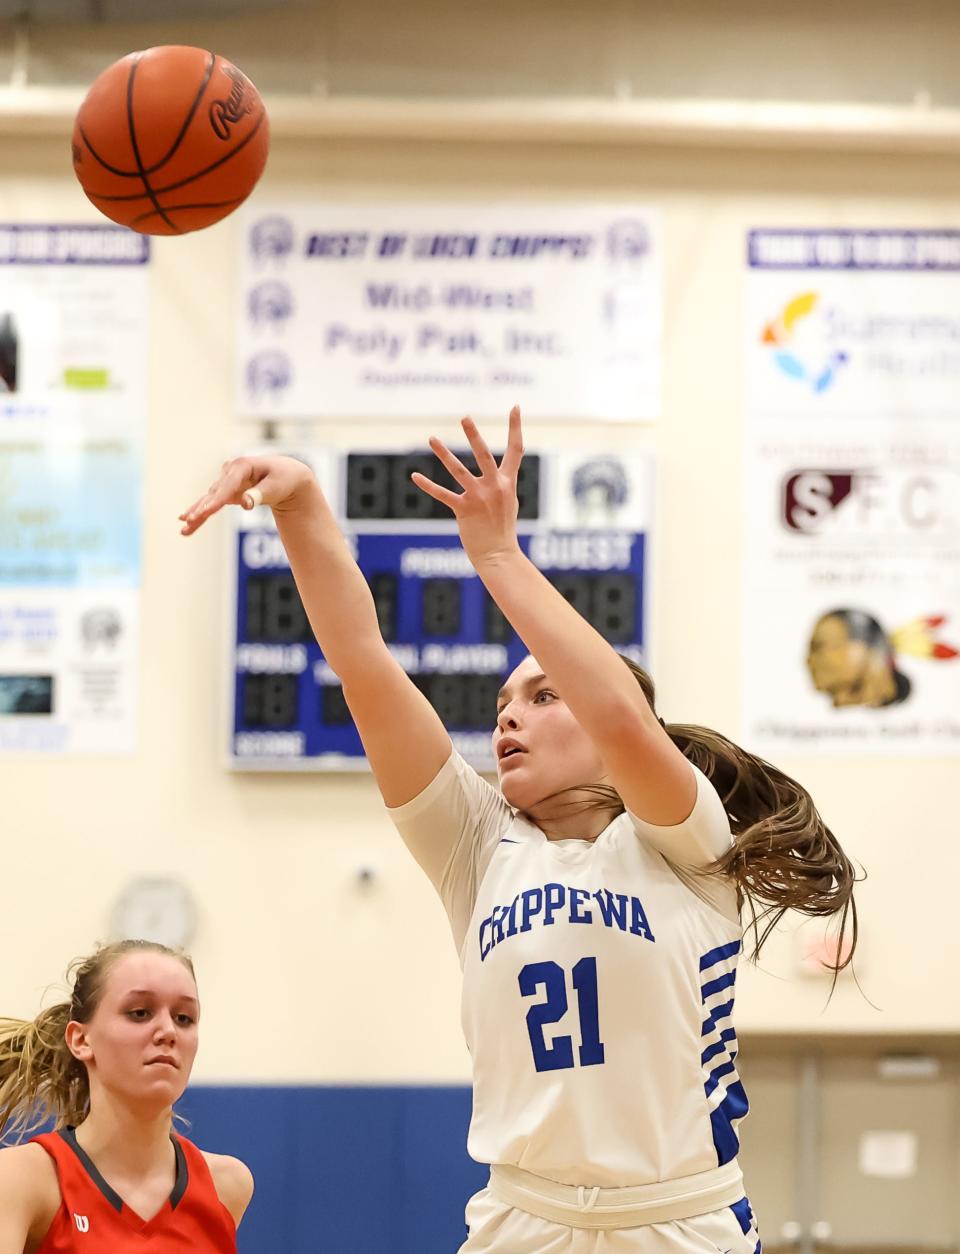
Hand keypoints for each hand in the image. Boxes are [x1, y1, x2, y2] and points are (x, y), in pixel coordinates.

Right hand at [179, 455, 314, 535]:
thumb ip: (261, 494)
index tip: (206, 512)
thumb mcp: (277, 486)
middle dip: (201, 508)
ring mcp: (226, 481)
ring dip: (196, 514)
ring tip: (184, 528)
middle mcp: (230, 471)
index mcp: (242, 465)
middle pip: (214, 493)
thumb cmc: (284, 479)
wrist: (287, 477)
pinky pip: (212, 505)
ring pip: (209, 500)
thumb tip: (246, 503)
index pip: (227, 486)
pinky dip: (201, 515)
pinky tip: (189, 527)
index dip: (216, 499)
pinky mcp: (226, 492)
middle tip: (188, 520)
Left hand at [412, 407, 523, 565]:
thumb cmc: (502, 528)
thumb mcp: (508, 501)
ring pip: (458, 470)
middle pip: (484, 454)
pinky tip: (415, 475)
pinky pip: (443, 494)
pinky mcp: (464, 510)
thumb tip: (498, 473)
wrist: (498, 554)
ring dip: (443, 453)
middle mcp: (494, 486)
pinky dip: (427, 485)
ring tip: (431, 438)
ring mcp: (479, 497)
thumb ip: (502, 483)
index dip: (516, 426)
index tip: (515, 406)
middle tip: (464, 416)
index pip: (516, 449)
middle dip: (474, 435)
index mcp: (507, 482)